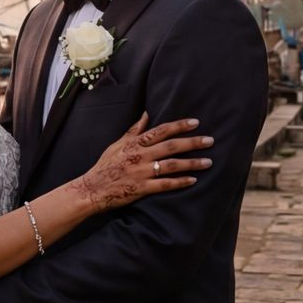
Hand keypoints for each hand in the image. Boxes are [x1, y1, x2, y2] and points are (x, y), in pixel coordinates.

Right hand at [73, 114, 213, 211]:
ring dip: (191, 163)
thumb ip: (134, 130)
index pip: (160, 131)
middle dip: (192, 143)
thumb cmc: (105, 165)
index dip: (179, 126)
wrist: (92, 189)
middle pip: (170, 146)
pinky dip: (180, 182)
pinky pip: (165, 184)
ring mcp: (141, 172)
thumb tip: (147, 114)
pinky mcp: (141, 188)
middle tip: (210, 140)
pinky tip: (193, 180)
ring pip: (171, 165)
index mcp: (134, 143)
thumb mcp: (117, 144)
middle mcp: (139, 156)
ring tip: (208, 162)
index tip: (196, 122)